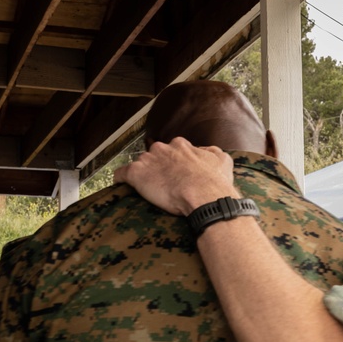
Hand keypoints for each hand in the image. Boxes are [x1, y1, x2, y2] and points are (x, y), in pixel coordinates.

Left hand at [114, 139, 236, 214]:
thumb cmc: (215, 181)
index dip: (174, 162)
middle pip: (155, 155)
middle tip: (164, 182)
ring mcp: (148, 161)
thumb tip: (204, 151)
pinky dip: (120, 179)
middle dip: (158, 166)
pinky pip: (121, 174)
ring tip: (148, 188)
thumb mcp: (222, 160)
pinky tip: (121, 185)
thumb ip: (210, 151)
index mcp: (181, 145)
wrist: (205, 196)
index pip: (172, 149)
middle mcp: (162, 149)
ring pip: (140, 164)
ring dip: (143, 174)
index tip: (177, 172)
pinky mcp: (136, 174)